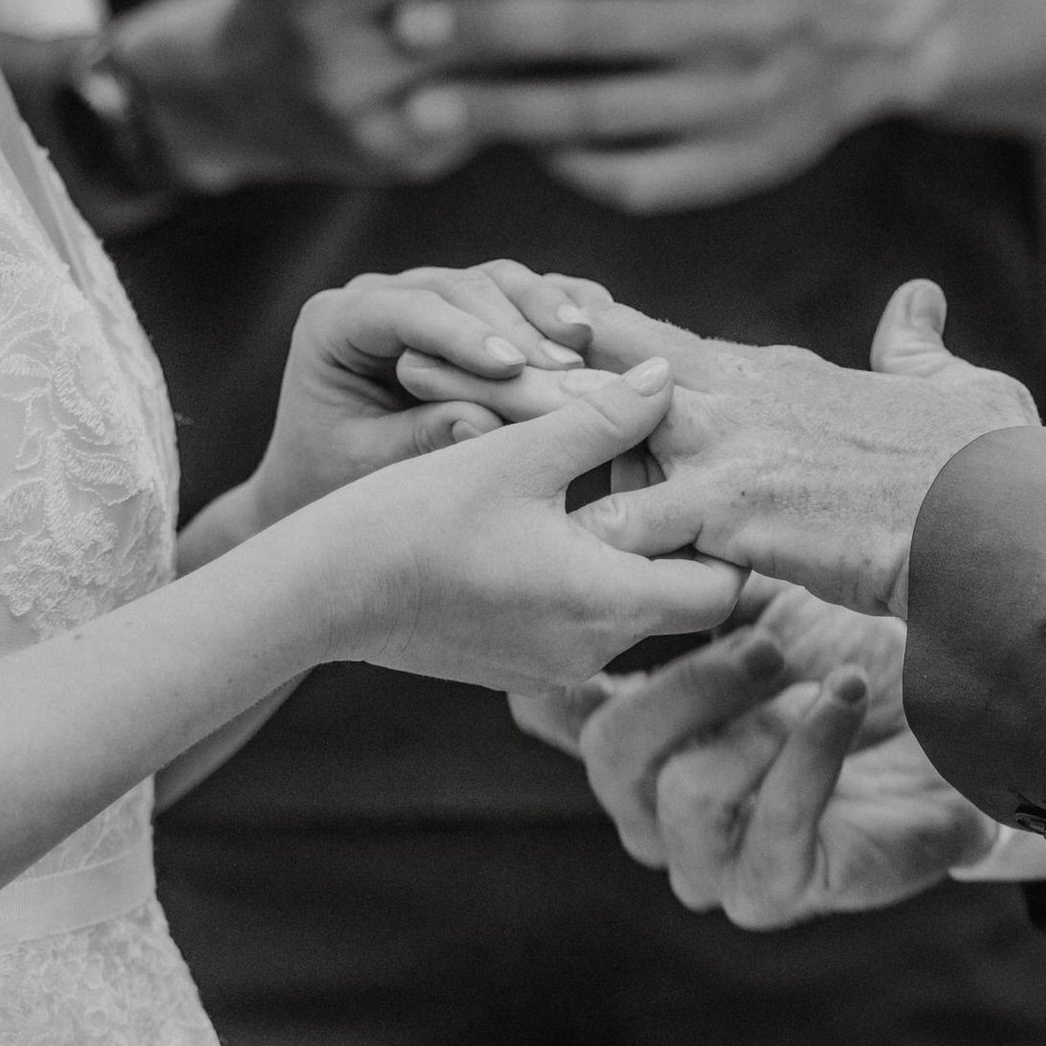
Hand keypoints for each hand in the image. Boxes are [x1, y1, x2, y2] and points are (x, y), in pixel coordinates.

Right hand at [105, 0, 582, 189]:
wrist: (210, 108)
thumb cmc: (272, 4)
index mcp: (313, 3)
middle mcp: (343, 75)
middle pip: (470, 27)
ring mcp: (376, 134)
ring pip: (494, 84)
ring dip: (567, 51)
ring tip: (637, 11)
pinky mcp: (406, 167)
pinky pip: (490, 123)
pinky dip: (542, 94)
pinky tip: (601, 70)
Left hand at [244, 261, 611, 529]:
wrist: (331, 483)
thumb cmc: (336, 481)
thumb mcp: (367, 468)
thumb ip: (419, 439)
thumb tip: (481, 424)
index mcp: (336, 324)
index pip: (405, 310)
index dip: (460, 332)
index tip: (510, 365)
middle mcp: (382, 295)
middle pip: (459, 286)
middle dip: (515, 324)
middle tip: (563, 366)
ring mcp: (431, 295)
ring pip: (498, 281)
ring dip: (547, 313)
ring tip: (584, 352)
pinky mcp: (473, 309)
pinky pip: (524, 296)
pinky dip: (562, 310)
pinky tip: (600, 333)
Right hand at [297, 360, 746, 692]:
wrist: (322, 591)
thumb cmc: (415, 517)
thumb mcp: (517, 451)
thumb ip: (603, 416)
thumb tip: (666, 377)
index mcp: (607, 602)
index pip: (723, 588)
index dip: (721, 528)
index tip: (686, 468)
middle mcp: (590, 652)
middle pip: (681, 597)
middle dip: (673, 530)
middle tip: (640, 457)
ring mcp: (551, 668)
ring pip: (628, 607)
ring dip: (625, 548)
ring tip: (587, 475)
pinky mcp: (516, 668)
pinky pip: (579, 622)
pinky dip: (582, 574)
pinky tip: (541, 518)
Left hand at [389, 0, 955, 212]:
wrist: (877, 34)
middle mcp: (730, 26)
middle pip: (586, 29)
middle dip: (488, 30)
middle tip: (405, 31)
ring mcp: (734, 105)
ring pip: (598, 113)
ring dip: (502, 112)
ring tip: (424, 112)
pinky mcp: (736, 168)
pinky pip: (634, 176)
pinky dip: (569, 165)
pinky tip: (521, 151)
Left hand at [404, 278, 1038, 613]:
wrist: (1002, 520)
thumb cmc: (983, 459)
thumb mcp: (951, 383)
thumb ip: (916, 340)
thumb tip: (919, 297)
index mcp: (758, 371)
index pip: (634, 336)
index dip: (563, 329)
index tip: (499, 322)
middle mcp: (726, 399)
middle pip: (581, 371)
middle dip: (499, 371)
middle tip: (408, 363)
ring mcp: (725, 454)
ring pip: (586, 441)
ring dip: (513, 449)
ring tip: (418, 450)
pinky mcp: (734, 517)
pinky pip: (631, 532)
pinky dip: (569, 545)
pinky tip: (500, 560)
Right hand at [513, 580, 1001, 926]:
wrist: (958, 744)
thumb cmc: (849, 668)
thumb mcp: (763, 607)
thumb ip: (689, 582)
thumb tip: (635, 508)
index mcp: (635, 740)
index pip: (550, 715)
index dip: (557, 663)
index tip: (600, 603)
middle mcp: (650, 810)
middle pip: (614, 751)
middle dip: (688, 684)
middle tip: (764, 642)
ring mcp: (705, 862)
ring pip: (684, 791)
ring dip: (758, 723)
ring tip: (817, 678)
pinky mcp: (772, 890)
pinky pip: (772, 820)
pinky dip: (811, 748)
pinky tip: (843, 697)